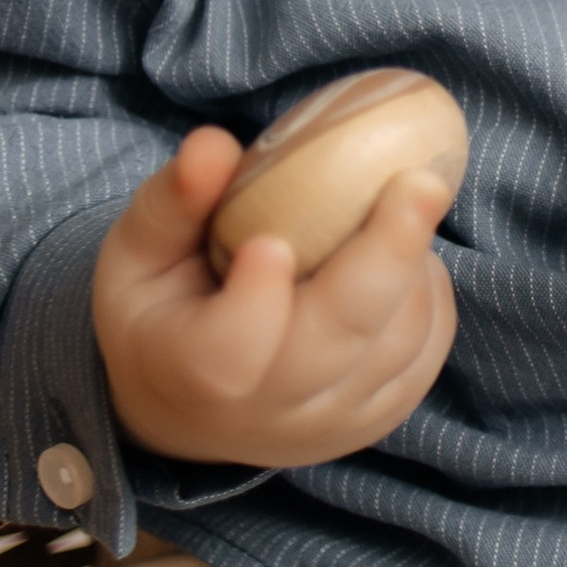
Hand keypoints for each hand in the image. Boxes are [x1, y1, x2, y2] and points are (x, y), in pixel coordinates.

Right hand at [95, 126, 457, 470]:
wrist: (192, 408)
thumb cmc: (161, 312)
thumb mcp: (136, 257)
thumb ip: (171, 202)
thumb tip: (214, 143)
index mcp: (188, 371)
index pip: (224, 354)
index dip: (253, 303)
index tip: (269, 243)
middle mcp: (265, 410)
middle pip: (338, 340)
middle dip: (386, 256)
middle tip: (421, 181)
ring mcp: (328, 423)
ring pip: (396, 345)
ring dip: (414, 266)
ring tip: (406, 201)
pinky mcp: (376, 419)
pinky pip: (425, 355)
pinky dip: (430, 297)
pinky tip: (412, 254)